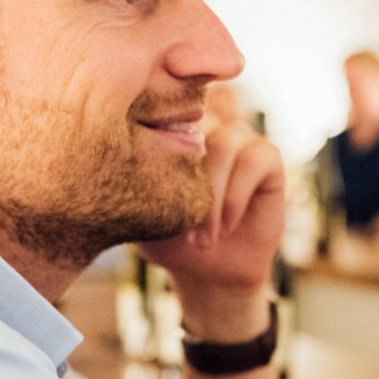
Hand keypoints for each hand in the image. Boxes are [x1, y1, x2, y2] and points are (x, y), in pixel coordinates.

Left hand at [139, 119, 284, 340]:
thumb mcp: (138, 212)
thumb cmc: (167, 239)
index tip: (155, 173)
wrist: (206, 273)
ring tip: (202, 237)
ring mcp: (238, 140)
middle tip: (180, 224)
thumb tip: (111, 158)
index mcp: (174, 132)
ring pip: (227, 142)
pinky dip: (236, 196)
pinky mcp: (267, 159)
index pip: (168, 105)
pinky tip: (225, 226)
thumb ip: (128, 183)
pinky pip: (255, 160)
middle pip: (198, 120)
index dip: (161, 123)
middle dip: (188, 176)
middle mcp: (207, 127)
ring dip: (213, 194)